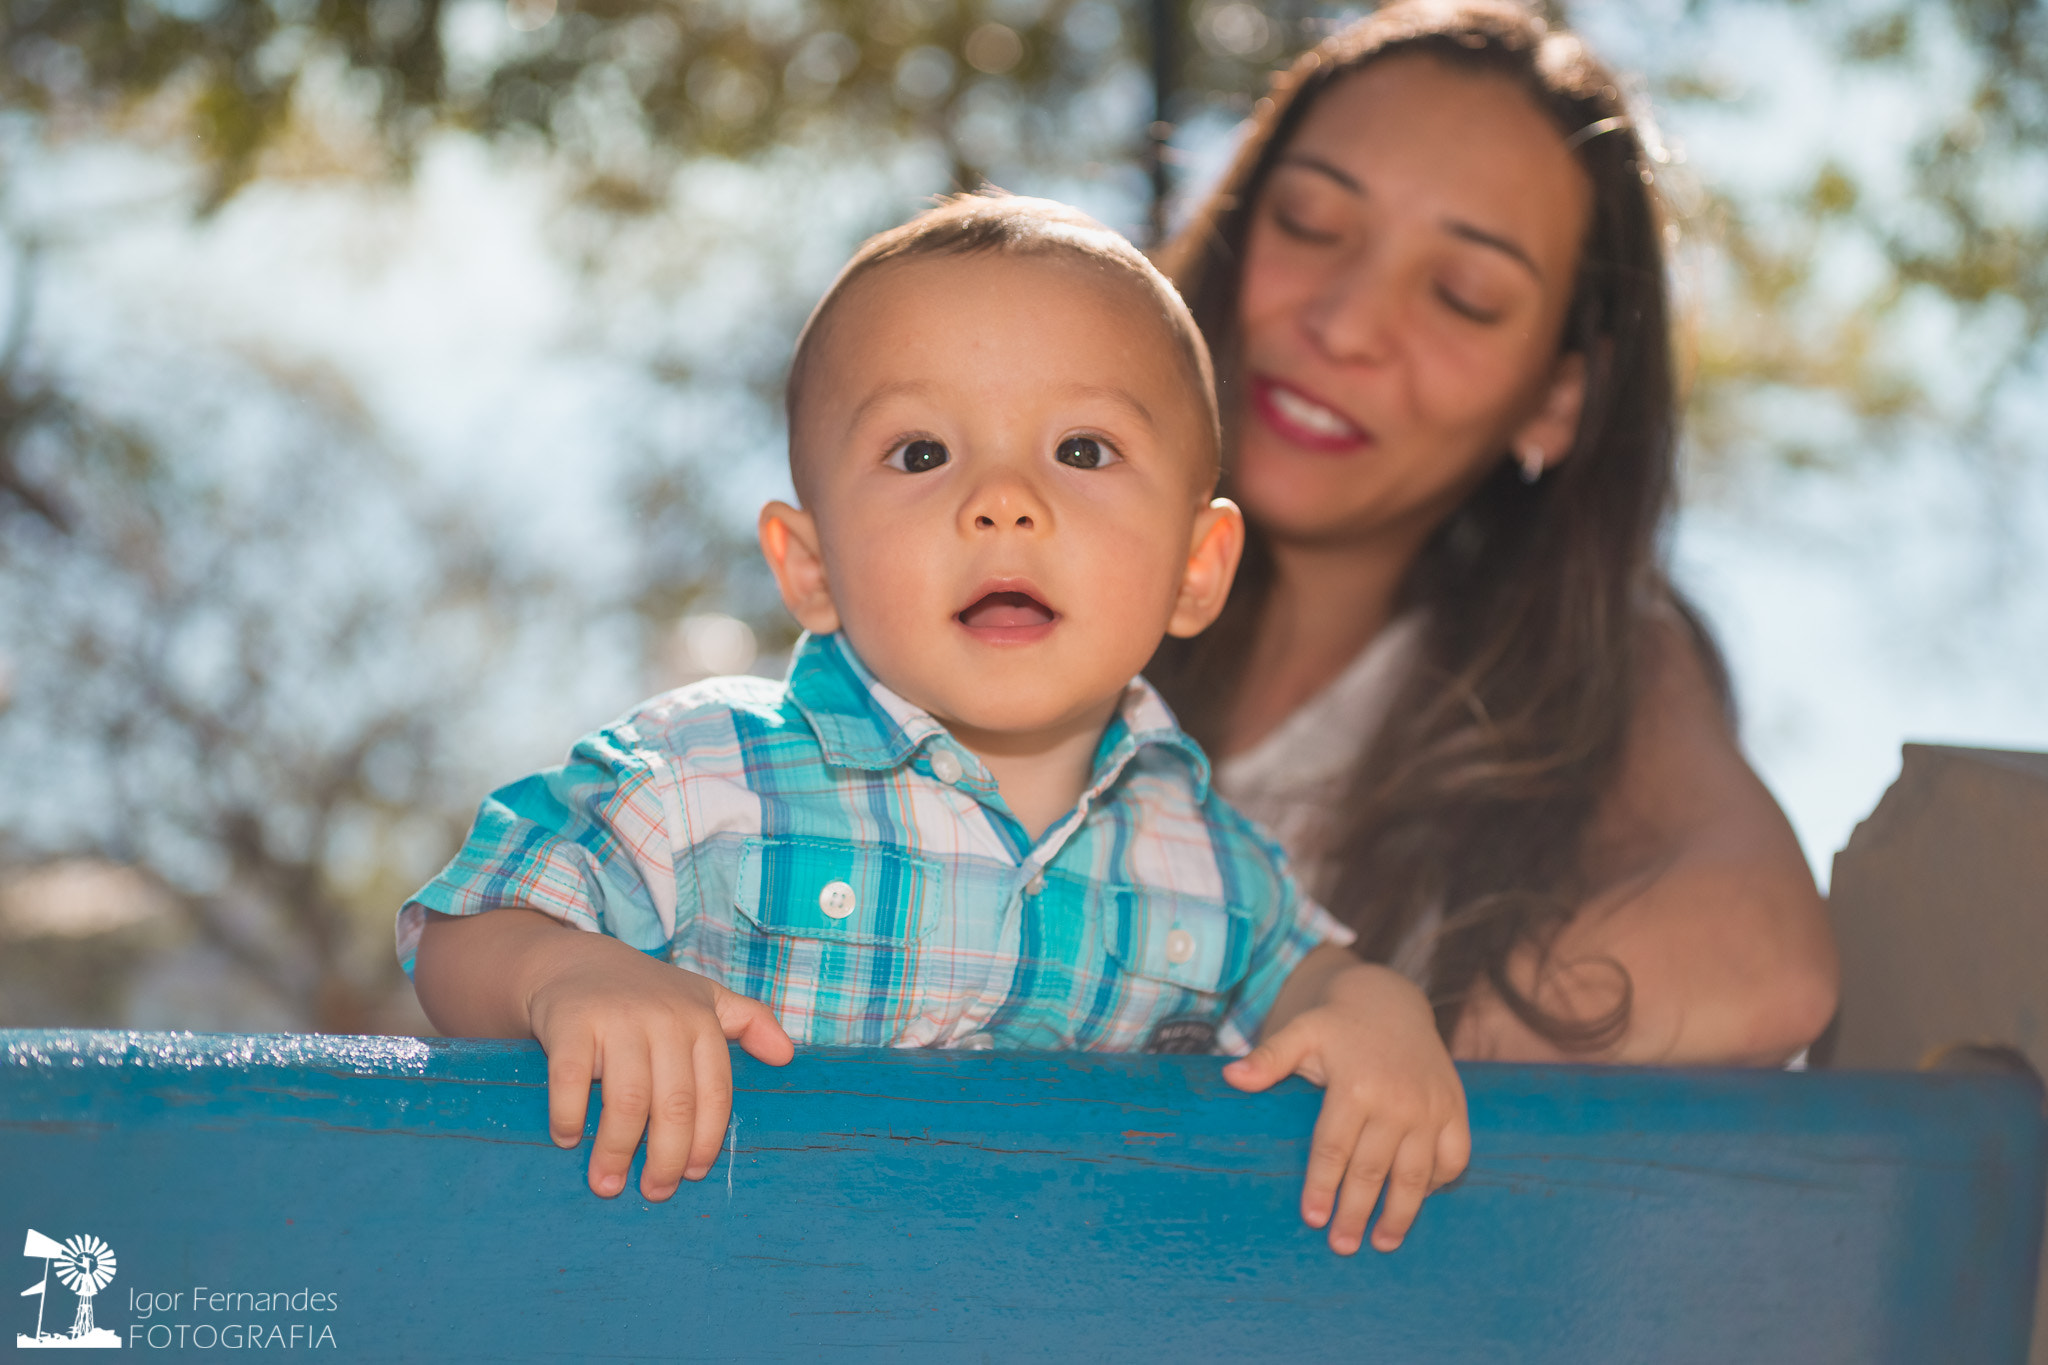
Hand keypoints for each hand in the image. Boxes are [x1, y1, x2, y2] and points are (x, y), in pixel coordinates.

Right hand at [525, 935, 794, 1200]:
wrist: (575, 961)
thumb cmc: (647, 994)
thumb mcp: (703, 998)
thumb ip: (748, 1022)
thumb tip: (787, 1056)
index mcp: (700, 1021)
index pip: (714, 1093)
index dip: (706, 1141)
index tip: (692, 1175)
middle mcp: (664, 1019)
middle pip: (674, 1105)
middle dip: (665, 1158)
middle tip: (653, 1193)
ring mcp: (617, 1019)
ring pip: (626, 1100)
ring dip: (617, 1151)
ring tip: (607, 1184)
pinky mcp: (571, 1022)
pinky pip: (570, 1080)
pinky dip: (569, 1116)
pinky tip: (567, 1139)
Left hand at [1224, 961, 1469, 1253]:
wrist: (1389, 1001)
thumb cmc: (1336, 1025)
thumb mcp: (1300, 1033)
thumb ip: (1268, 1058)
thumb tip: (1230, 1076)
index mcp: (1355, 1085)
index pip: (1334, 1149)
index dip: (1321, 1187)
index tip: (1312, 1219)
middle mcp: (1397, 1100)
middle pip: (1373, 1170)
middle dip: (1356, 1212)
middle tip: (1341, 1246)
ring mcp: (1430, 1107)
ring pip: (1416, 1173)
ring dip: (1400, 1213)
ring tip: (1382, 1243)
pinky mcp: (1454, 1108)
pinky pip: (1454, 1157)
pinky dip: (1438, 1183)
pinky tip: (1418, 1201)